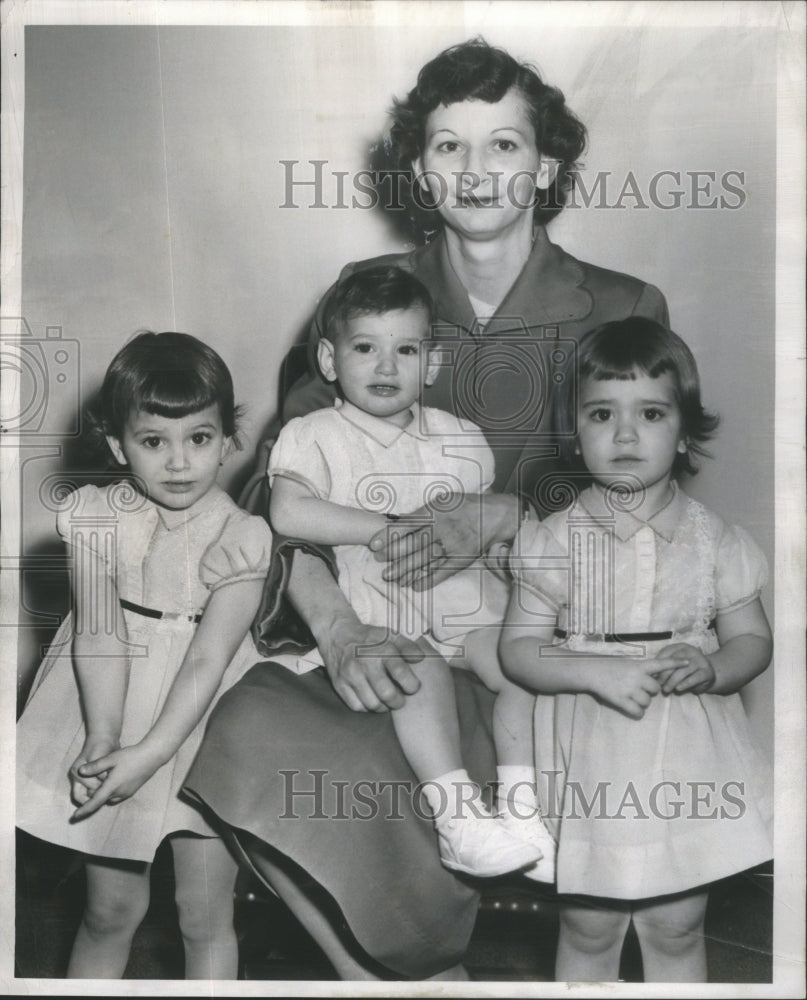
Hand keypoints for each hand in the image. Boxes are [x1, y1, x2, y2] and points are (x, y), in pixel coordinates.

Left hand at [71, 741, 164, 820]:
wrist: (152, 756)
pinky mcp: (132, 790)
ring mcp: (127, 792)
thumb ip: (95, 766)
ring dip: (102, 795)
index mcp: (112, 786)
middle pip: (101, 800)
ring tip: (99, 784)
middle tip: (85, 789)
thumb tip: (80, 771)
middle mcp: (119, 792)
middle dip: (93, 798)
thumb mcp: (111, 758)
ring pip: (109, 798)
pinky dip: (110, 792)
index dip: (83, 810)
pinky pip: (117, 795)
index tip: (74, 817)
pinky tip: (111, 781)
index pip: (94, 802)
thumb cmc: (131, 755)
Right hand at [321, 617, 423, 712]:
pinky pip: (357, 707)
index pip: (401, 672)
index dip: (411, 685)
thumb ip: (408, 647)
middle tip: (401, 699)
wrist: (337, 635)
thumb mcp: (391, 636)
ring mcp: (350, 675)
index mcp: (381, 649)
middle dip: (399, 701)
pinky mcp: (339, 684)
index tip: (413, 687)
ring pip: (372, 704)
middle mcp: (365, 662)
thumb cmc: (370, 639)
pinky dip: (367, 708)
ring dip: (384, 707)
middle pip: (387, 693)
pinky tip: (373, 700)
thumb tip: (421, 659)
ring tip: (387, 701)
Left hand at [369, 493, 514, 590]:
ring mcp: (453, 546)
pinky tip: (414, 586)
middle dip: (394, 554)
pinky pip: (442, 572)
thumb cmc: (465, 506)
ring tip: (391, 578)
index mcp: (436, 512)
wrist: (496, 517)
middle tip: (379, 563)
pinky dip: (428, 580)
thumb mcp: (443, 501)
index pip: (407, 524)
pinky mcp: (461, 559)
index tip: (374, 544)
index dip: (389, 535)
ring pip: (425, 560)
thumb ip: (421, 512)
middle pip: (414, 543)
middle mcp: (444, 529)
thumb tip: (397, 522)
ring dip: (406, 570)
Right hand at [592, 657, 668, 718]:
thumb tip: (654, 678)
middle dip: (650, 691)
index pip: (660, 664)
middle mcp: (636, 677)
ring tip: (632, 697)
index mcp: (639, 666)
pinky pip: (637, 712)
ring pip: (647, 702)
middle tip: (640, 689)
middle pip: (655, 689)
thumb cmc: (610, 667)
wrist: (592, 673)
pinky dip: (637, 712)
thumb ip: (641, 670)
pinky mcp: (621, 700)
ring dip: (642, 702)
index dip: (675, 663)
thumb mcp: (628, 664)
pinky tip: (632, 708)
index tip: (688, 662)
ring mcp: (629, 689)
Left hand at [655, 643, 715, 694]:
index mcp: (681, 646)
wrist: (707, 674)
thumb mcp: (675, 664)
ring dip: (672, 682)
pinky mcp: (707, 672)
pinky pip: (694, 678)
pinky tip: (678, 689)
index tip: (652, 675)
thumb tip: (650, 674)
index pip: (666, 652)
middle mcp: (691, 651)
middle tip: (659, 684)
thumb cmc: (685, 669)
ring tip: (666, 689)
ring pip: (683, 671)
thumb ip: (664, 665)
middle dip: (664, 674)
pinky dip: (685, 684)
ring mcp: (700, 661)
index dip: (658, 664)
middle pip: (674, 661)